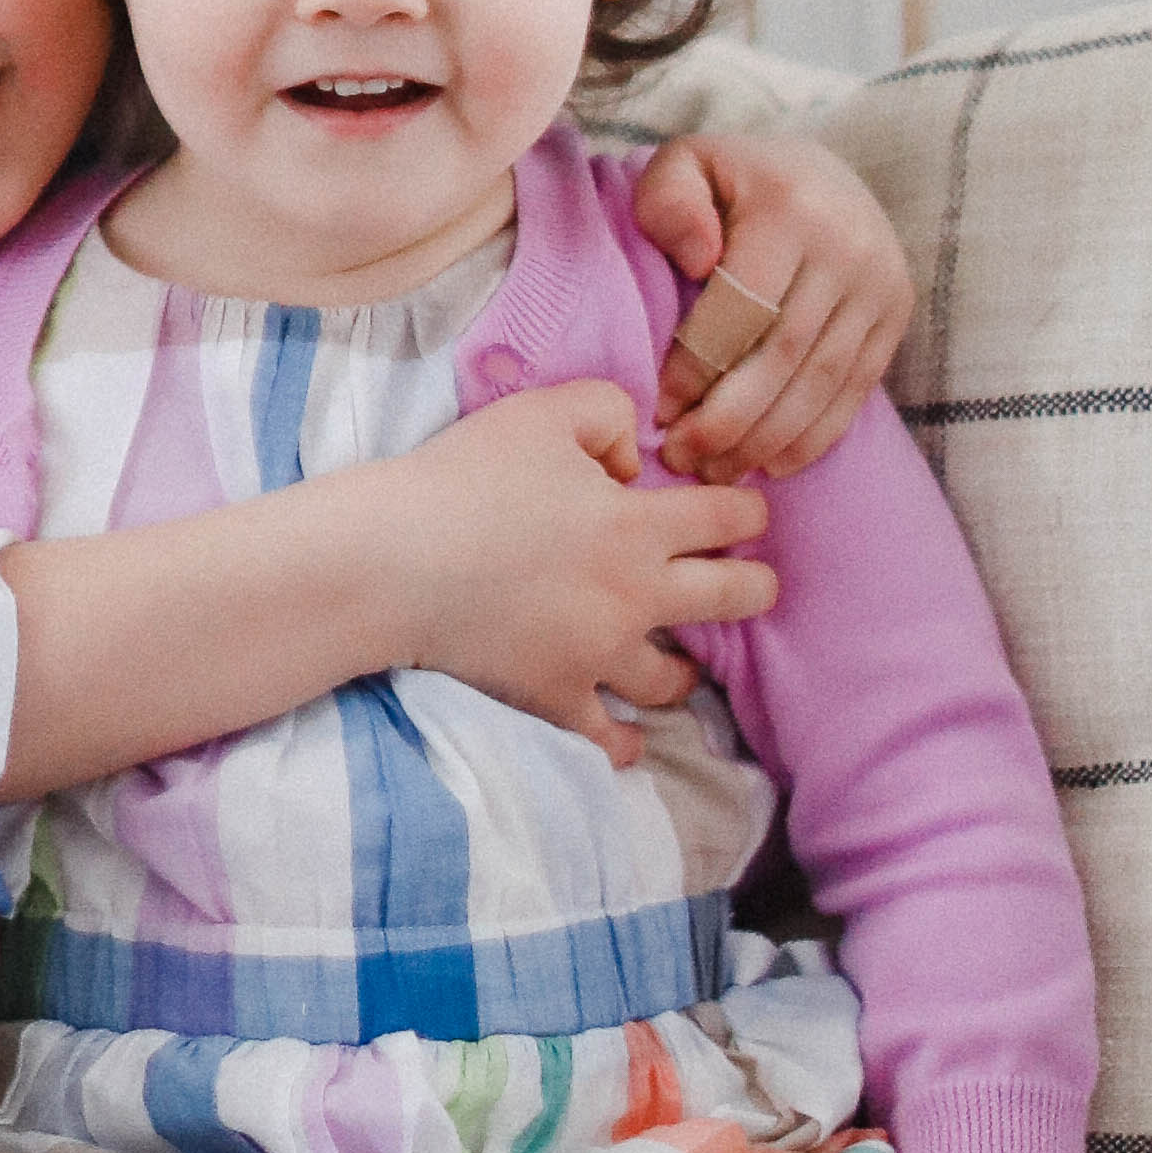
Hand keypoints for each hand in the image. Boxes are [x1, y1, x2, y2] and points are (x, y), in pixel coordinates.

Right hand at [367, 384, 773, 742]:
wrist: (396, 559)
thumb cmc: (466, 477)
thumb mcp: (544, 411)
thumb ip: (610, 414)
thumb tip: (633, 463)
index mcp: (640, 525)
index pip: (730, 518)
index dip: (749, 511)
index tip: (747, 513)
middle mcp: (636, 596)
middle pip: (734, 599)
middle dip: (755, 587)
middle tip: (754, 585)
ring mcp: (598, 655)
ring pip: (676, 679)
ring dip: (689, 668)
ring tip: (684, 664)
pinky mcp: (556, 697)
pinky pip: (608, 738)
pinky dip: (624, 741)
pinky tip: (629, 737)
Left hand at [632, 135, 914, 475]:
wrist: (824, 173)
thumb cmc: (734, 182)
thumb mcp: (688, 165)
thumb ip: (670, 200)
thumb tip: (699, 260)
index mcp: (790, 208)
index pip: (741, 307)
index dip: (698, 367)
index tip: (660, 411)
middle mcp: (848, 247)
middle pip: (783, 354)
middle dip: (728, 420)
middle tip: (681, 459)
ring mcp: (881, 284)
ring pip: (820, 383)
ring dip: (766, 440)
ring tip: (716, 471)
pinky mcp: (897, 315)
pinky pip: (855, 391)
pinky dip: (813, 436)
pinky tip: (771, 464)